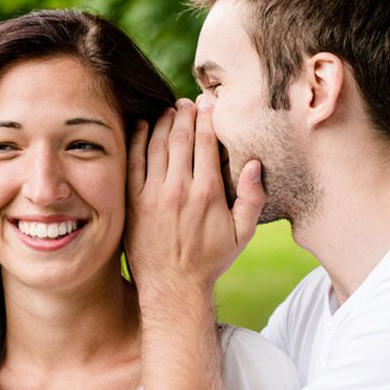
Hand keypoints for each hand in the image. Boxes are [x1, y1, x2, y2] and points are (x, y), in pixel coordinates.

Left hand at [125, 98, 265, 305]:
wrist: (172, 287)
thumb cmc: (210, 260)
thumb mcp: (242, 235)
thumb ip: (252, 198)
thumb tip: (256, 164)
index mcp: (208, 193)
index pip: (207, 142)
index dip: (208, 117)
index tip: (209, 103)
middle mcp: (179, 189)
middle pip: (181, 137)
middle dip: (186, 114)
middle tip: (188, 102)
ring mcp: (153, 194)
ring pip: (157, 144)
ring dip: (164, 122)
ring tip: (170, 110)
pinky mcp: (133, 201)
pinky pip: (134, 160)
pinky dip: (138, 138)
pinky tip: (144, 125)